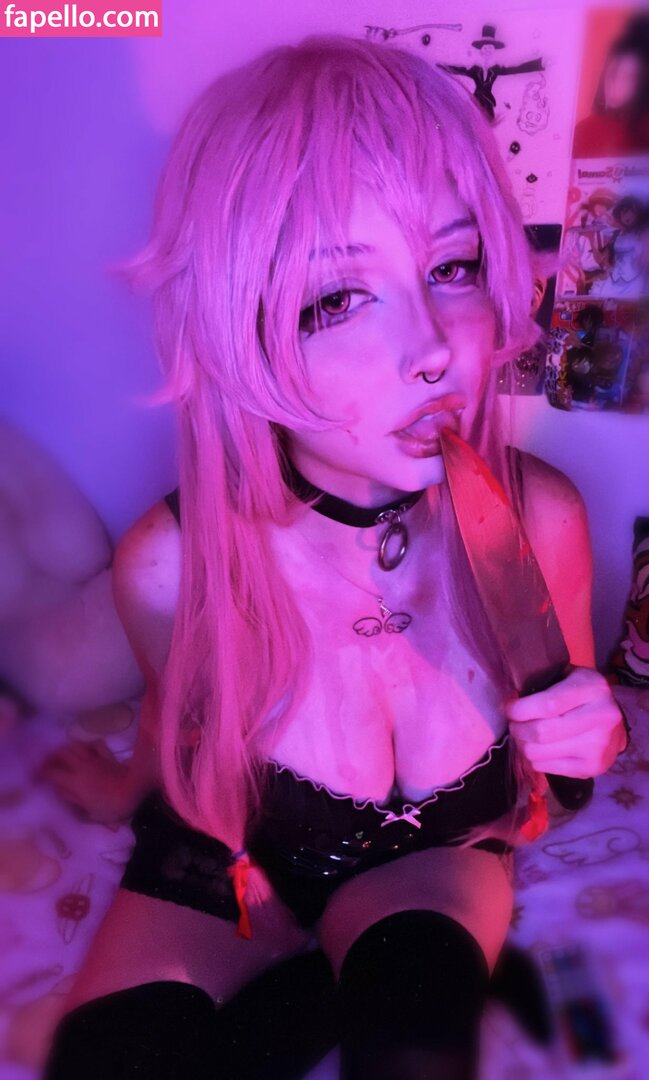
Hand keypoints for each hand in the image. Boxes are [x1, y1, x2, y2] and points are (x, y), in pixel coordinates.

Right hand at [33, 738, 139, 822]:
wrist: (136, 792)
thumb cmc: (111, 806)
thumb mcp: (88, 810)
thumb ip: (70, 798)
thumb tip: (56, 789)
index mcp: (74, 780)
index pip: (51, 772)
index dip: (39, 773)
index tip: (34, 777)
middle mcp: (82, 765)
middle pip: (61, 754)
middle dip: (50, 757)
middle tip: (45, 764)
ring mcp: (96, 758)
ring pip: (75, 746)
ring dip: (65, 748)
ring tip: (60, 755)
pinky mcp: (108, 756)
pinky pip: (95, 744)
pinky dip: (87, 744)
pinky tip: (85, 749)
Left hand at [504, 667, 625, 779]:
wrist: (615, 726)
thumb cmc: (581, 696)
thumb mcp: (568, 676)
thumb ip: (543, 683)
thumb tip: (510, 698)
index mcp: (593, 688)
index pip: (548, 704)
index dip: (520, 709)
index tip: (508, 708)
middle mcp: (600, 717)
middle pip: (541, 732)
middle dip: (518, 728)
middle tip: (514, 723)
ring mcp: (598, 746)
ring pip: (538, 753)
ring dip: (523, 744)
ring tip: (524, 736)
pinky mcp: (592, 768)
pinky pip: (544, 767)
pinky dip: (534, 758)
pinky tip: (539, 748)